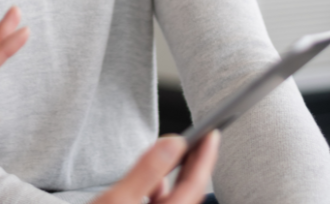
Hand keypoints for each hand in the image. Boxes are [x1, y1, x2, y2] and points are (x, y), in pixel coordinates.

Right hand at [92, 131, 219, 203]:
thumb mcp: (119, 198)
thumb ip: (147, 170)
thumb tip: (172, 143)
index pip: (194, 186)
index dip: (205, 157)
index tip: (211, 134)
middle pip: (190, 195)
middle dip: (197, 166)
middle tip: (203, 138)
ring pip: (178, 201)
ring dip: (180, 177)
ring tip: (179, 154)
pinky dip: (163, 190)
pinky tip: (155, 182)